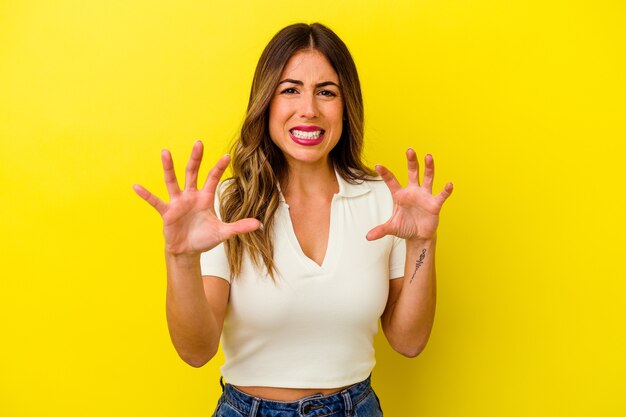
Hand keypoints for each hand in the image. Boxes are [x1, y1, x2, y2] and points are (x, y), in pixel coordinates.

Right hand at [133, 141, 260, 254]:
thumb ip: (239, 227)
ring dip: (169, 167)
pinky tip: (136, 186)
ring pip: (172, 181)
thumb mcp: (223, 232)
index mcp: (205, 198)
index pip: (213, 179)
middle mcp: (191, 196)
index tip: (226, 156)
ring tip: (165, 152)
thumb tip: (259, 224)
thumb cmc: (204, 239)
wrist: (187, 251)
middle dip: (196, 158)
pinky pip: (156, 202)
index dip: (219, 168)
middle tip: (198, 142)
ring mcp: (178, 203)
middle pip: (193, 173)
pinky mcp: (167, 213)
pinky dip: (146, 195)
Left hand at [366, 148, 452, 241]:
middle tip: (410, 150)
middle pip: (412, 173)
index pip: (392, 182)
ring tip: (428, 156)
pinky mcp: (434, 204)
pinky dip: (446, 190)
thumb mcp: (392, 228)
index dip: (385, 174)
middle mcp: (413, 192)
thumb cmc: (405, 227)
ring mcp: (424, 196)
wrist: (418, 236)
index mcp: (400, 195)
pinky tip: (449, 184)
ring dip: (429, 168)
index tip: (378, 165)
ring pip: (428, 178)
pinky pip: (441, 195)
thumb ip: (380, 230)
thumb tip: (367, 237)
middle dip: (411, 162)